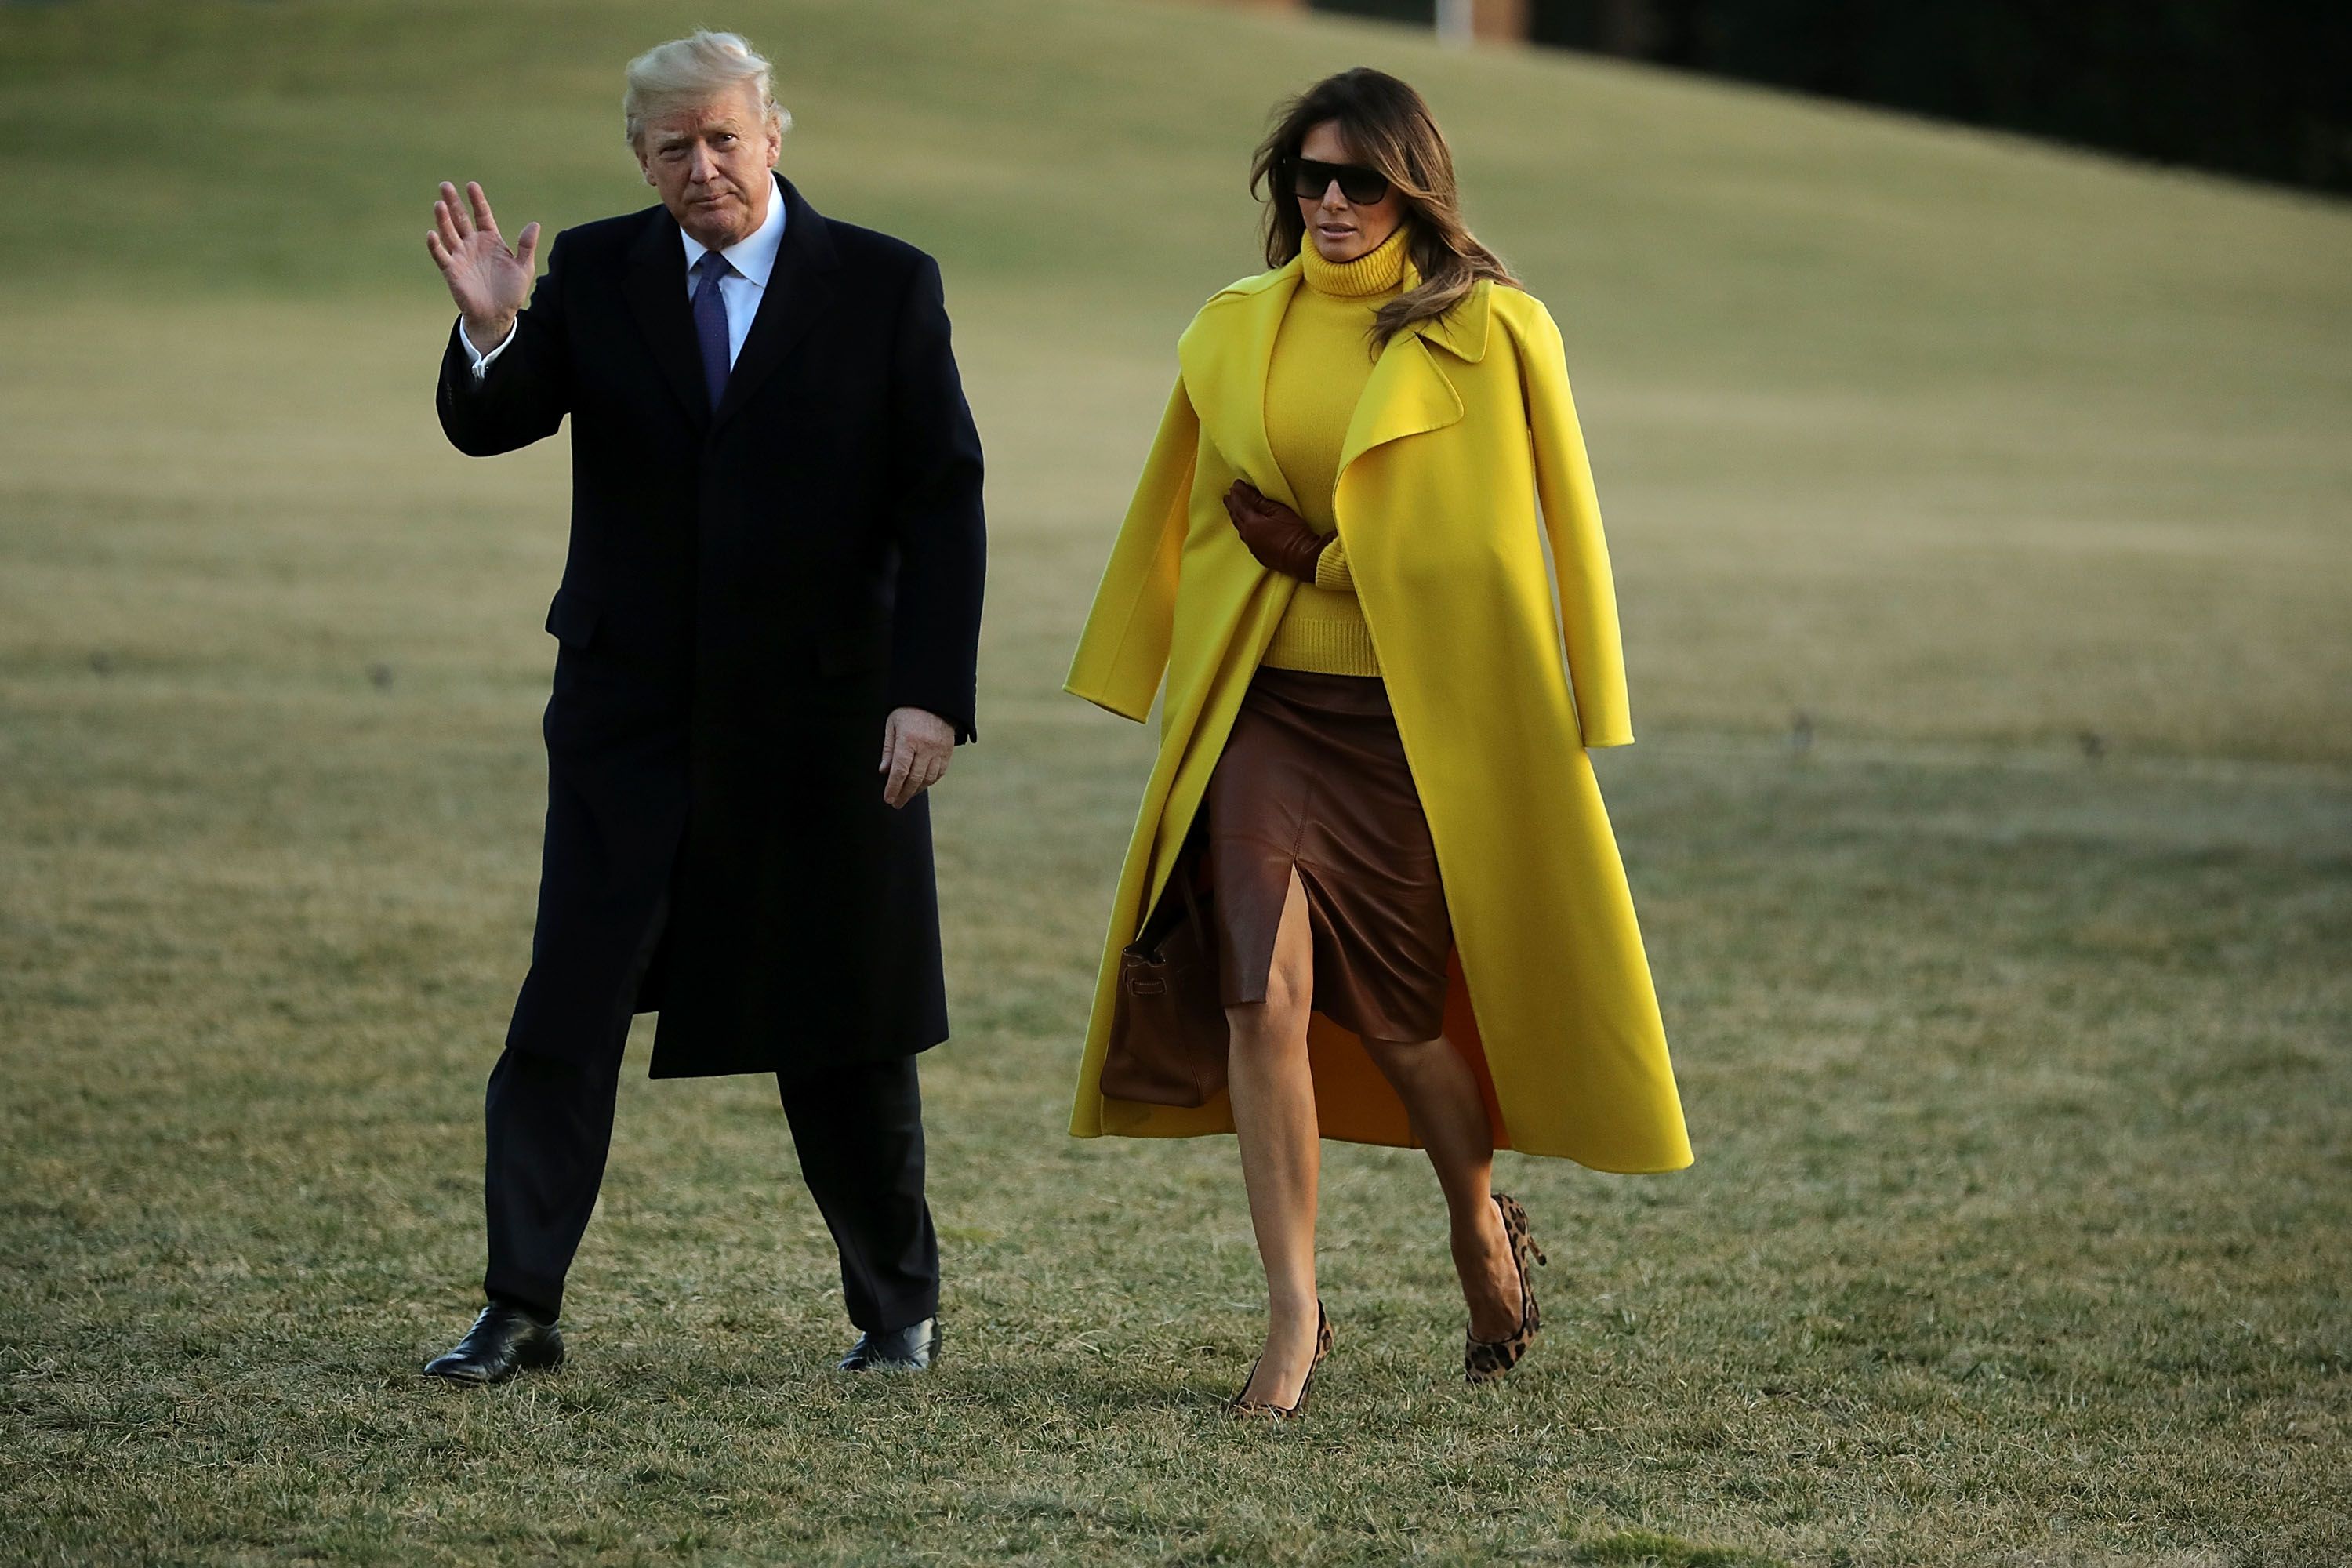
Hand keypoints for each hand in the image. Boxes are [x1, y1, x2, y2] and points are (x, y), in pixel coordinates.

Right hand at [426, 181, 539, 354]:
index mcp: (491, 240)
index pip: (482, 215)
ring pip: (449, 233)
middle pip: (461, 219)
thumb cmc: (511, 291)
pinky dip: (435, 246)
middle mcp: (473, 244)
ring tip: (439, 204)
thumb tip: (534, 224)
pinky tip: (432, 234)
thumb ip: (527, 246)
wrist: (498, 315)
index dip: (477, 201)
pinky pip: (441, 255)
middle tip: (445, 185)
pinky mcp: (451, 270)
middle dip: (453, 203)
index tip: (471, 185)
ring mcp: (461, 256)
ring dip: (443, 220)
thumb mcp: (524, 268)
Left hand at [878, 706, 955, 809]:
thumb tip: (884, 771)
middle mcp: (926, 747)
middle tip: (895, 803)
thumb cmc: (909, 711)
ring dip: (916, 790)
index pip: (900, 771)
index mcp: (909, 739)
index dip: (893, 788)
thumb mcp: (893, 725)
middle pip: (914, 779)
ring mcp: (939, 750)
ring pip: (928, 779)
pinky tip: (920, 785)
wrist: (936, 699)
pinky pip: (939, 773)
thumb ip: (889, 749)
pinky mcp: (948, 751)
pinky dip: (928, 782)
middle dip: (903, 794)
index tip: (888, 799)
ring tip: (906, 795)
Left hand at [1223, 481, 1331, 582]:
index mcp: (1251, 523)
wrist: (1303, 558)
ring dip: (1237, 518)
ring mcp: (1254, 547)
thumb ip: (1258, 500)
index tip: (1235, 484)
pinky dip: (1244, 531)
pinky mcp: (1261, 556)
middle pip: (1237, 517)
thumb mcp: (1277, 510)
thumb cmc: (1293, 532)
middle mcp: (1248, 536)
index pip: (1240, 504)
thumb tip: (1243, 490)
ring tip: (1234, 511)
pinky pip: (1247, 540)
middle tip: (1228, 497)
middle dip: (1232, 506)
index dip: (1237, 493)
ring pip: (1240, 530)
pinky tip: (1247, 530)